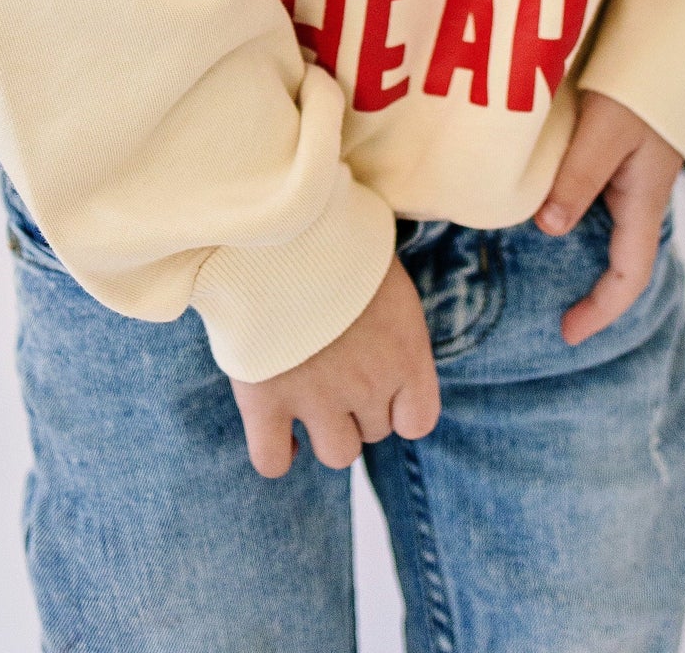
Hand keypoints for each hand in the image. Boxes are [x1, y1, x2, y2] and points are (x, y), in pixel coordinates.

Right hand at [229, 255, 439, 477]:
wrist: (284, 225)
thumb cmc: (339, 239)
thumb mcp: (385, 274)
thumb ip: (392, 323)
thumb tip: (383, 334)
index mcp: (405, 354)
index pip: (418, 421)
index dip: (398, 407)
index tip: (379, 383)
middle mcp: (368, 385)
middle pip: (373, 432)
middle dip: (357, 407)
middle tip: (334, 366)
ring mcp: (317, 398)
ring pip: (337, 454)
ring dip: (325, 431)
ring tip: (308, 393)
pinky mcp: (266, 400)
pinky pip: (272, 461)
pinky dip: (277, 454)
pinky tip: (276, 429)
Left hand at [535, 88, 683, 345]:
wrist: (675, 35)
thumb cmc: (642, 80)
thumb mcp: (605, 130)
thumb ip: (578, 178)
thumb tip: (548, 227)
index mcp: (644, 199)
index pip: (630, 276)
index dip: (602, 311)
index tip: (569, 333)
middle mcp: (641, 193)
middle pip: (622, 258)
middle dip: (594, 290)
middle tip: (553, 309)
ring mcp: (634, 172)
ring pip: (609, 226)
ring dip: (583, 251)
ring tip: (542, 267)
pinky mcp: (622, 149)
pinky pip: (600, 195)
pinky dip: (576, 211)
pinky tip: (547, 203)